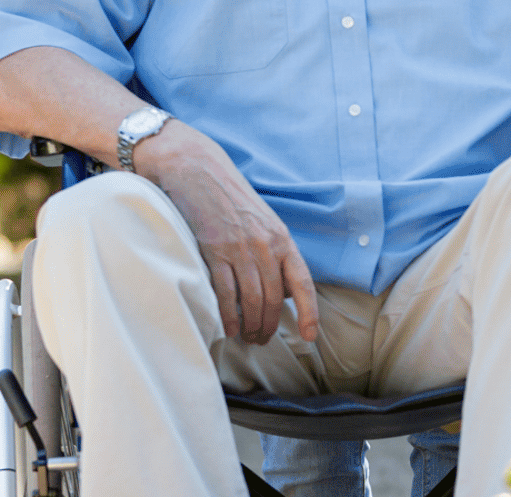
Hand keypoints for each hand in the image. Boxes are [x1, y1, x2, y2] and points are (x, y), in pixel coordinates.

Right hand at [133, 120, 319, 346]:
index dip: (309, 311)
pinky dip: (228, 316)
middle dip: (270, 325)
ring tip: (247, 337)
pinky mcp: (215, 251)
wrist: (200, 170)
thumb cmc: (231, 198)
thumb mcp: (263, 221)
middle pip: (274, 298)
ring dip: (251, 326)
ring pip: (252, 300)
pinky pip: (226, 294)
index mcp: (282, 237)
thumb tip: (285, 289)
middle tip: (262, 339)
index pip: (302, 281)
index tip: (310, 335)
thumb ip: (275, 251)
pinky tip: (228, 328)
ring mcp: (240, 248)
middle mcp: (265, 244)